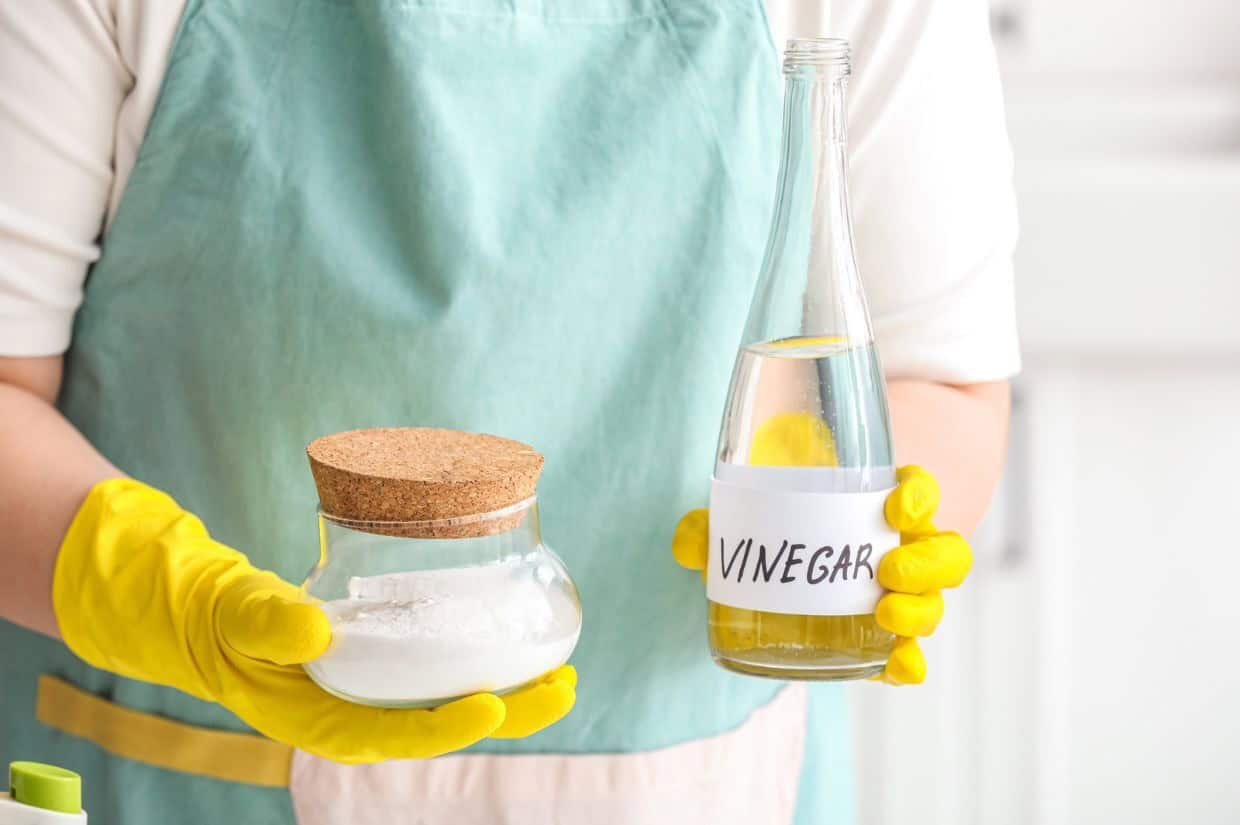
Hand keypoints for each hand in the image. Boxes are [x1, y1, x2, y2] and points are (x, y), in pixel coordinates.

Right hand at [53, 478, 575, 762]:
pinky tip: (521, 638)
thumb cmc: (231, 626)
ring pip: (459, 698)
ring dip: (514, 687)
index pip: (403, 736)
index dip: (451, 727)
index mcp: (333, 725)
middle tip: (564, 683)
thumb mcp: (242, 620)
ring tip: (564, 667)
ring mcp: (386, 695)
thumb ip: (270, 623)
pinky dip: (488, 659)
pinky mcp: (396, 668)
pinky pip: (449, 670)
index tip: (493, 707)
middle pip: (450, 723)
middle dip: (513, 710)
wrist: (224, 624)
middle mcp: (369, 718)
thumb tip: (316, 629)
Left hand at [671, 464, 971, 684]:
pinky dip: (909, 664)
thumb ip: (713, 525)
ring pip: (934, 602)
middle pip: (944, 554)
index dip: (919, 495)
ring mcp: (896, 595)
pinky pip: (908, 653)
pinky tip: (899, 668)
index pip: (918, 491)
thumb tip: (690, 543)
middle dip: (927, 564)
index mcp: (876, 504)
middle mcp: (899, 548)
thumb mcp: (743, 514)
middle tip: (887, 571)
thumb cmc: (770, 522)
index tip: (897, 505)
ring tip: (887, 614)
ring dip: (921, 611)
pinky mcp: (879, 639)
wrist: (776, 561)